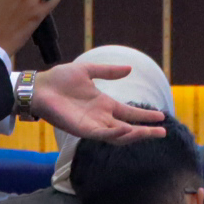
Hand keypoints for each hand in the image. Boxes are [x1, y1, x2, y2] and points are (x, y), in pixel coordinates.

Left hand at [33, 62, 167, 143]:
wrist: (40, 87)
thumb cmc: (60, 79)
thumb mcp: (88, 71)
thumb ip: (108, 72)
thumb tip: (130, 69)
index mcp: (104, 104)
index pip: (129, 113)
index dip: (144, 115)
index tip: (161, 116)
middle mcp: (101, 117)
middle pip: (129, 127)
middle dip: (146, 131)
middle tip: (163, 132)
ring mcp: (93, 125)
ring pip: (119, 135)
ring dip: (135, 135)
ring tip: (152, 133)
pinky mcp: (83, 130)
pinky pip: (102, 135)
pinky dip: (115, 134)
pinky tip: (127, 130)